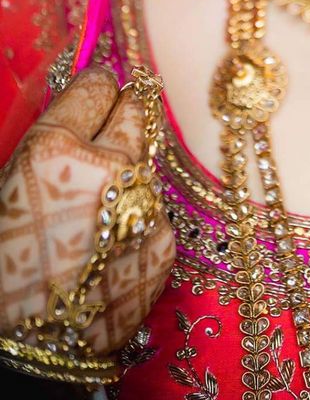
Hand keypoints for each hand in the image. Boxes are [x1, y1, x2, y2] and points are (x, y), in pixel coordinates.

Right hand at [0, 67, 175, 353]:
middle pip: (136, 111)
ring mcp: (144, 203)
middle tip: (114, 119)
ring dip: (131, 171)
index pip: (94, 86)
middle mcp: (109, 167)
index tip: (96, 87)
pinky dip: (141, 215)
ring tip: (106, 199)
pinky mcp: (165, 240)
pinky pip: (156, 209)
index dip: (94, 86)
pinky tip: (114, 240)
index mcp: (54, 150)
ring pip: (147, 163)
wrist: (31, 353)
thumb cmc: (6, 269)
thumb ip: (47, 147)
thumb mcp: (7, 189)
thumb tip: (73, 115)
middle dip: (124, 111)